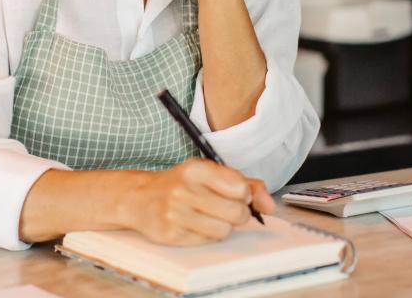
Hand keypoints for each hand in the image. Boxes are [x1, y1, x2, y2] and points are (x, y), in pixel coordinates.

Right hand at [118, 158, 275, 245]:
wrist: (141, 198)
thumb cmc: (181, 184)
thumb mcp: (210, 173)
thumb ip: (245, 184)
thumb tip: (270, 205)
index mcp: (195, 170)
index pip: (239, 187)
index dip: (244, 194)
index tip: (236, 193)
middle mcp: (183, 190)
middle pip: (236, 212)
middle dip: (238, 213)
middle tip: (225, 207)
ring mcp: (176, 214)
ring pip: (224, 230)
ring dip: (223, 226)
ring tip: (209, 216)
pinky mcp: (172, 235)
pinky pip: (208, 241)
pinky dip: (208, 234)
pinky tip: (195, 224)